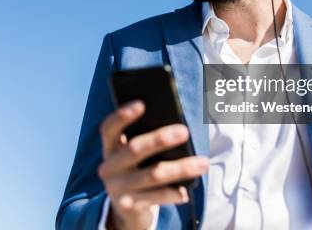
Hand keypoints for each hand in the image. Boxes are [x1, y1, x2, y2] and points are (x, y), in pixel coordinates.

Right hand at [98, 100, 208, 229]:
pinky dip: (173, 193)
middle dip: (160, 139)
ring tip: (203, 163)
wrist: (125, 208)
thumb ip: (145, 139)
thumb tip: (176, 126)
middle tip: (184, 131)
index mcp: (109, 148)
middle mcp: (108, 167)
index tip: (141, 104)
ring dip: (180, 168)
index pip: (109, 128)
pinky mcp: (128, 206)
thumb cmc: (138, 169)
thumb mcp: (134, 155)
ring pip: (152, 174)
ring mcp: (117, 188)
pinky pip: (156, 198)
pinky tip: (186, 191)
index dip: (122, 115)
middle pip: (134, 149)